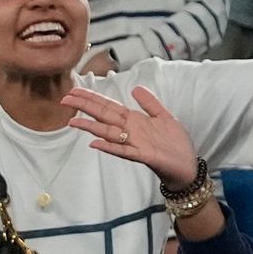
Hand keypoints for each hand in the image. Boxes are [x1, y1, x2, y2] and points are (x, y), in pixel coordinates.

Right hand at [63, 80, 205, 192]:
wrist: (187, 166)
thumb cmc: (175, 144)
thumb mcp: (164, 117)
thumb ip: (150, 103)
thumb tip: (135, 87)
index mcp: (134, 120)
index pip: (108, 106)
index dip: (92, 98)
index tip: (74, 90)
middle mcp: (130, 131)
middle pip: (104, 116)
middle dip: (85, 107)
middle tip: (65, 99)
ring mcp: (135, 144)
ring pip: (109, 133)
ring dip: (91, 127)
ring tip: (73, 121)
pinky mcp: (144, 156)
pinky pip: (124, 151)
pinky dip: (110, 147)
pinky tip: (95, 144)